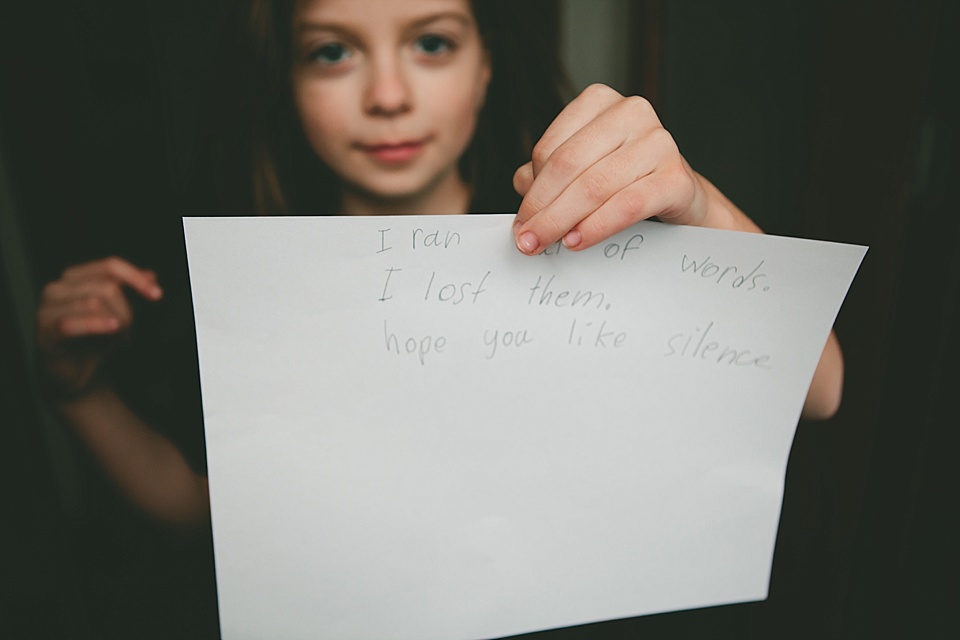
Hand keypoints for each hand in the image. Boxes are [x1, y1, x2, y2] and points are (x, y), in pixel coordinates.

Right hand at [36, 257, 162, 400]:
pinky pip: (74, 322)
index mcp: (75, 277)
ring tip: (118, 336)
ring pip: (94, 303)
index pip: (110, 266)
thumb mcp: (118, 313)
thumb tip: (151, 274)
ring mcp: (48, 308)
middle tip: (129, 328)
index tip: (157, 294)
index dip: (136, 278)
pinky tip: (112, 328)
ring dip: (115, 322)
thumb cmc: (93, 340)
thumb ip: (131, 293)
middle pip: (106, 287)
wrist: (75, 373)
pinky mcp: (46, 330)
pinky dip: (97, 325)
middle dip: (126, 310)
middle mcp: (58, 287)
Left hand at [512, 83, 711, 254]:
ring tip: (547, 244)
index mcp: (599, 102)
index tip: (521, 222)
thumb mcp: (583, 167)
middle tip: (526, 240)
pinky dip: (597, 226)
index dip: (532, 190)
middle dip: (542, 209)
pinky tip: (578, 241)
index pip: (550, 149)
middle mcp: (631, 112)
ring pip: (594, 186)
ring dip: (563, 221)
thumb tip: (522, 189)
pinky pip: (627, 205)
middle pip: (568, 166)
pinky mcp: (676, 176)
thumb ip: (548, 175)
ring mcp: (658, 141)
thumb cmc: (625, 178)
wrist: (679, 195)